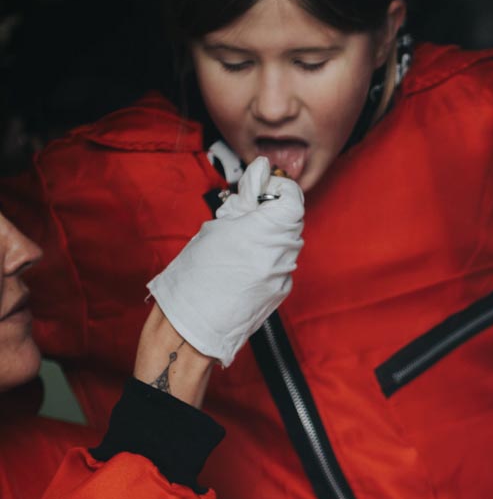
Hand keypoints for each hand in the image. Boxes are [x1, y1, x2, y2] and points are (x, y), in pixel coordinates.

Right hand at [146, 156, 303, 365]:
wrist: (192, 325)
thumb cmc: (194, 275)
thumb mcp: (215, 228)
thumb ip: (244, 202)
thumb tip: (261, 172)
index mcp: (265, 234)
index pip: (293, 200)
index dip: (279, 191)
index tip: (260, 192)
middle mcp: (282, 256)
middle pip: (291, 221)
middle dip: (272, 213)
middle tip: (243, 216)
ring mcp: (284, 276)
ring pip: (287, 243)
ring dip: (269, 235)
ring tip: (239, 243)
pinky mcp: (281, 291)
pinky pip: (281, 264)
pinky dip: (268, 257)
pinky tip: (242, 264)